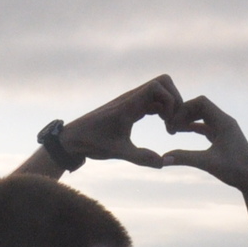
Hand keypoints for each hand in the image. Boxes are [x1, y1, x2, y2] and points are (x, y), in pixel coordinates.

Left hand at [58, 76, 180, 167]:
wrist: (72, 138)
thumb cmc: (92, 143)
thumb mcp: (118, 152)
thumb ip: (142, 157)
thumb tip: (164, 163)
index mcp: (128, 104)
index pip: (158, 85)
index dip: (170, 100)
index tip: (168, 122)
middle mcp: (131, 98)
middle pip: (163, 83)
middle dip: (174, 100)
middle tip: (173, 123)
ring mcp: (131, 102)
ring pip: (159, 92)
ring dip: (169, 106)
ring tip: (169, 128)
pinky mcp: (130, 107)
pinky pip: (153, 101)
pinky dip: (163, 110)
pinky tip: (164, 126)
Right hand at [161, 94, 247, 195]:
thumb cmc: (235, 170)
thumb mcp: (207, 163)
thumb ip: (185, 158)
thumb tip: (163, 158)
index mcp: (224, 122)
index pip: (201, 102)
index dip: (184, 109)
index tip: (172, 122)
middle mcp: (225, 121)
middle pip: (200, 107)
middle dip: (183, 113)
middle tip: (169, 126)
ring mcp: (224, 129)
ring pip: (202, 116)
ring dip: (187, 120)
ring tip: (172, 130)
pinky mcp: (222, 137)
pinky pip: (205, 126)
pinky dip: (192, 127)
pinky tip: (181, 132)